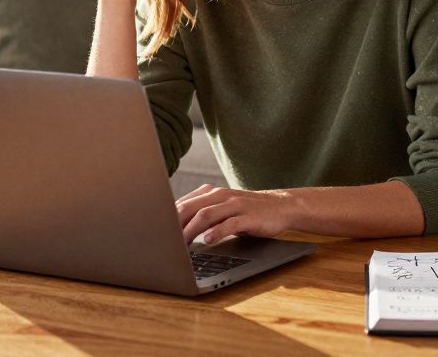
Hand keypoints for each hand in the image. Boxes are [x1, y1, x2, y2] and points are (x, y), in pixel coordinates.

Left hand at [176, 184, 298, 244]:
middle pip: (191, 208)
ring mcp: (235, 205)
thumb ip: (203, 214)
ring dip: (191, 230)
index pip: (183, 204)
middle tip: (164, 241)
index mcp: (211, 193)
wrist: (281, 206)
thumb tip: (175, 228)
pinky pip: (230, 223)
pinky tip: (208, 240)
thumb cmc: (247, 211)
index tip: (157, 233)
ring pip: (206, 215)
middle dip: (174, 225)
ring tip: (181, 244)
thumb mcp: (223, 209)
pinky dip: (217, 231)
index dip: (167, 218)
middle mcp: (221, 195)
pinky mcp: (249, 216)